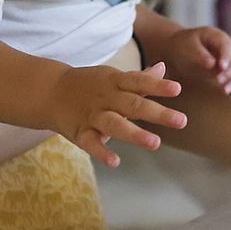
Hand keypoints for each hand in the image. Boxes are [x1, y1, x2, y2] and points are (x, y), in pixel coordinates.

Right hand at [52, 61, 185, 167]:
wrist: (49, 91)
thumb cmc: (90, 86)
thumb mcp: (113, 77)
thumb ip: (139, 78)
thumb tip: (163, 68)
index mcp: (115, 82)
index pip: (139, 82)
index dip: (158, 85)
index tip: (177, 89)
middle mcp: (106, 98)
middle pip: (133, 105)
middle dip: (157, 113)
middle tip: (181, 121)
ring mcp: (92, 115)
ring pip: (114, 124)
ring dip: (135, 134)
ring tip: (156, 143)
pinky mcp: (79, 132)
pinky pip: (90, 143)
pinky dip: (101, 152)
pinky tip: (115, 162)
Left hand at [166, 26, 230, 96]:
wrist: (181, 51)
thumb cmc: (183, 47)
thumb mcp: (188, 47)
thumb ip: (200, 55)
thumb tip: (212, 64)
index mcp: (218, 37)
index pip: (227, 46)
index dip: (226, 56)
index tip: (221, 67)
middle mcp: (229, 47)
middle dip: (229, 71)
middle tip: (219, 80)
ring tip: (226, 91)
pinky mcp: (230, 70)